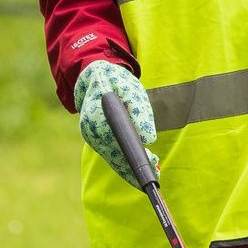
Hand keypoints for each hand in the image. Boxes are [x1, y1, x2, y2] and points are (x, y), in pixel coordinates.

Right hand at [75, 60, 158, 187]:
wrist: (96, 75)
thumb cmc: (117, 82)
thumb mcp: (132, 91)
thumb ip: (140, 112)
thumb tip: (149, 139)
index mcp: (98, 117)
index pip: (117, 144)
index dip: (133, 159)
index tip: (149, 165)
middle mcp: (90, 130)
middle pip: (114, 155)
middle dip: (134, 168)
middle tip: (156, 171)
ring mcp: (90, 136)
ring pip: (111, 158)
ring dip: (129, 169)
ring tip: (152, 171)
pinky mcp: (94, 139)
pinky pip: (109, 155)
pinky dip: (123, 164)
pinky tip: (136, 170)